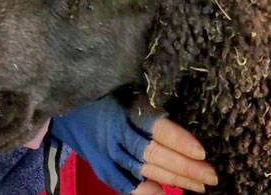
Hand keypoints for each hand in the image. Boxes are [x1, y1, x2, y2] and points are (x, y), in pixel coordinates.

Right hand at [50, 98, 216, 194]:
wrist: (58, 104)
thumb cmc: (98, 89)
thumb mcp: (121, 86)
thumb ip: (146, 100)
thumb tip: (179, 108)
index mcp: (122, 108)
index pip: (154, 126)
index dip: (177, 139)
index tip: (202, 151)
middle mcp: (114, 132)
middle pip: (154, 152)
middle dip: (185, 167)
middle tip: (212, 175)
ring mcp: (106, 151)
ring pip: (144, 168)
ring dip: (174, 179)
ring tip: (200, 186)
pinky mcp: (99, 164)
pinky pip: (123, 182)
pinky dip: (144, 191)